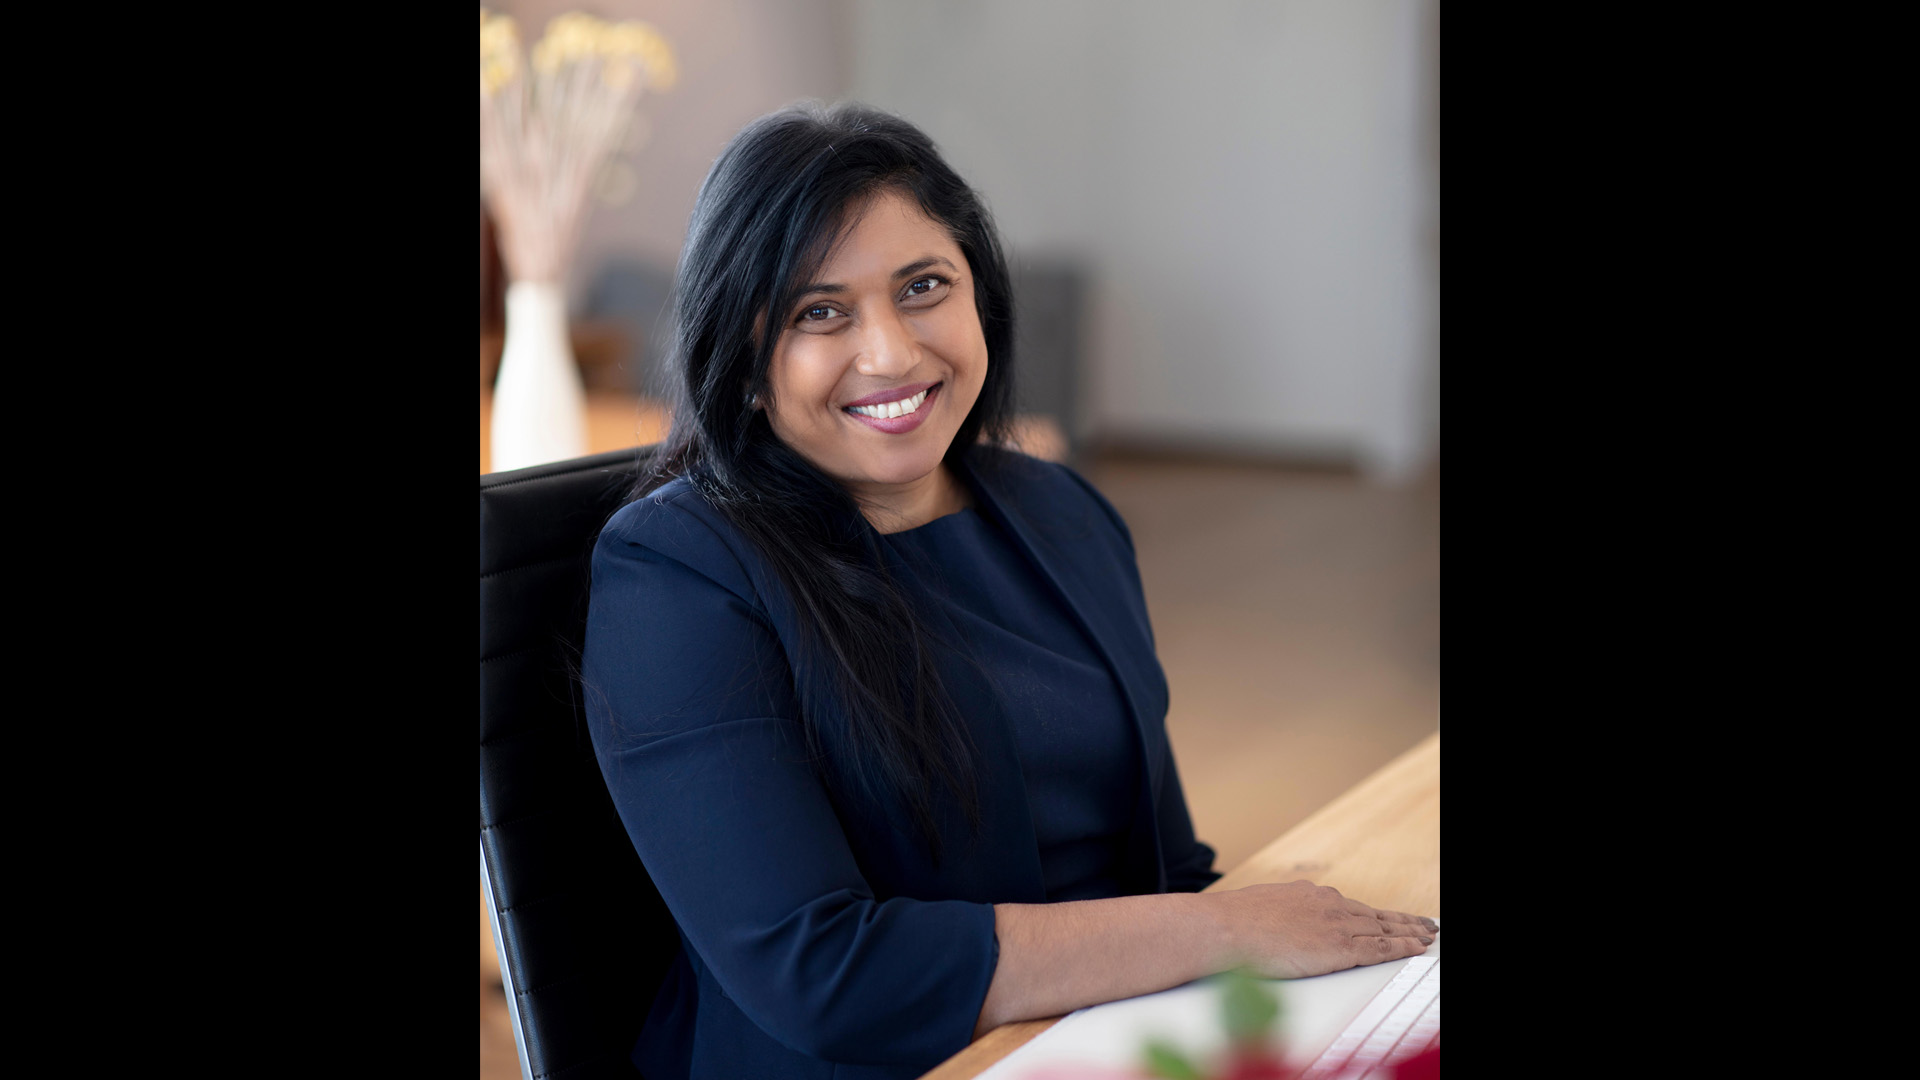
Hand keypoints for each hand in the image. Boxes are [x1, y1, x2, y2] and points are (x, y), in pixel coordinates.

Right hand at [1212, 880, 1435, 979]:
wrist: (1226, 928)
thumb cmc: (1233, 923)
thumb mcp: (1262, 909)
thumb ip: (1281, 915)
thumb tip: (1280, 925)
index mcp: (1309, 895)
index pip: (1352, 906)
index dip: (1376, 914)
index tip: (1389, 917)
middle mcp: (1328, 905)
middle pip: (1375, 914)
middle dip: (1402, 920)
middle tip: (1425, 923)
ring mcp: (1336, 925)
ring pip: (1384, 929)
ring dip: (1410, 932)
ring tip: (1428, 934)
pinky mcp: (1340, 948)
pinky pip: (1381, 948)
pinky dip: (1403, 947)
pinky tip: (1417, 947)